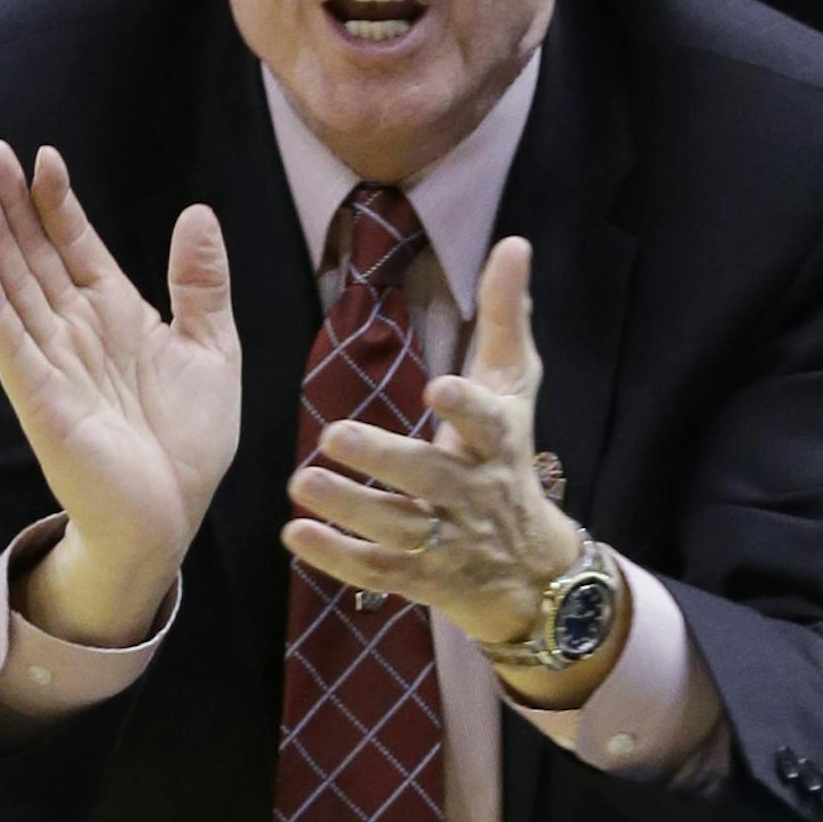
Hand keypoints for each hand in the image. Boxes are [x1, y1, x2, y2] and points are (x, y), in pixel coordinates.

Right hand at [0, 140, 240, 642]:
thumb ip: (201, 283)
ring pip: (15, 288)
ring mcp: (52, 362)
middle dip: (11, 203)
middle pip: (35, 254)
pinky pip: (11, 344)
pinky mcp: (41, 400)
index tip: (43, 155)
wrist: (172, 515)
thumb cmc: (189, 441)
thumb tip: (198, 211)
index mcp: (114, 312)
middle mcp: (75, 330)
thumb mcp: (213, 348)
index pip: (75, 243)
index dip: (57, 201)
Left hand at [283, 237, 621, 682]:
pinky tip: (293, 535)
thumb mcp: (515, 387)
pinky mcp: (421, 579)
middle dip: (386, 460)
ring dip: (349, 508)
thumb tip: (513, 242)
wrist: (528, 570)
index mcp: (498, 442)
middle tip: (333, 435)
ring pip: (398, 528)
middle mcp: (475, 493)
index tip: (436, 387)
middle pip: (432, 478)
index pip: (487, 422)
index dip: (465, 406)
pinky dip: (336, 557)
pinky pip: (377, 571)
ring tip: (300, 484)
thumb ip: (506, 315)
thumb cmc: (509, 456)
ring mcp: (448, 542)